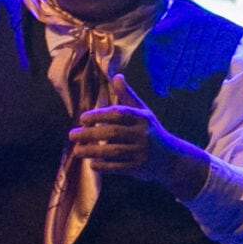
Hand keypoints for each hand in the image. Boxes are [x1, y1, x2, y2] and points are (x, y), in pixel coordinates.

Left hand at [67, 74, 209, 198]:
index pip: (118, 114)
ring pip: (114, 151)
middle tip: (72, 134)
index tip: (82, 118)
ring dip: (93, 151)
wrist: (170, 158)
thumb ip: (127, 96)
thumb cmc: (150, 131)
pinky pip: (118, 167)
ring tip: (76, 150)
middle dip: (90, 134)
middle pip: (113, 133)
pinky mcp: (139, 167)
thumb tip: (116, 76)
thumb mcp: (143, 112)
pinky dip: (104, 166)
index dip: (100, 115)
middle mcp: (142, 134)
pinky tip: (92, 164)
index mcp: (142, 118)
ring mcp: (141, 152)